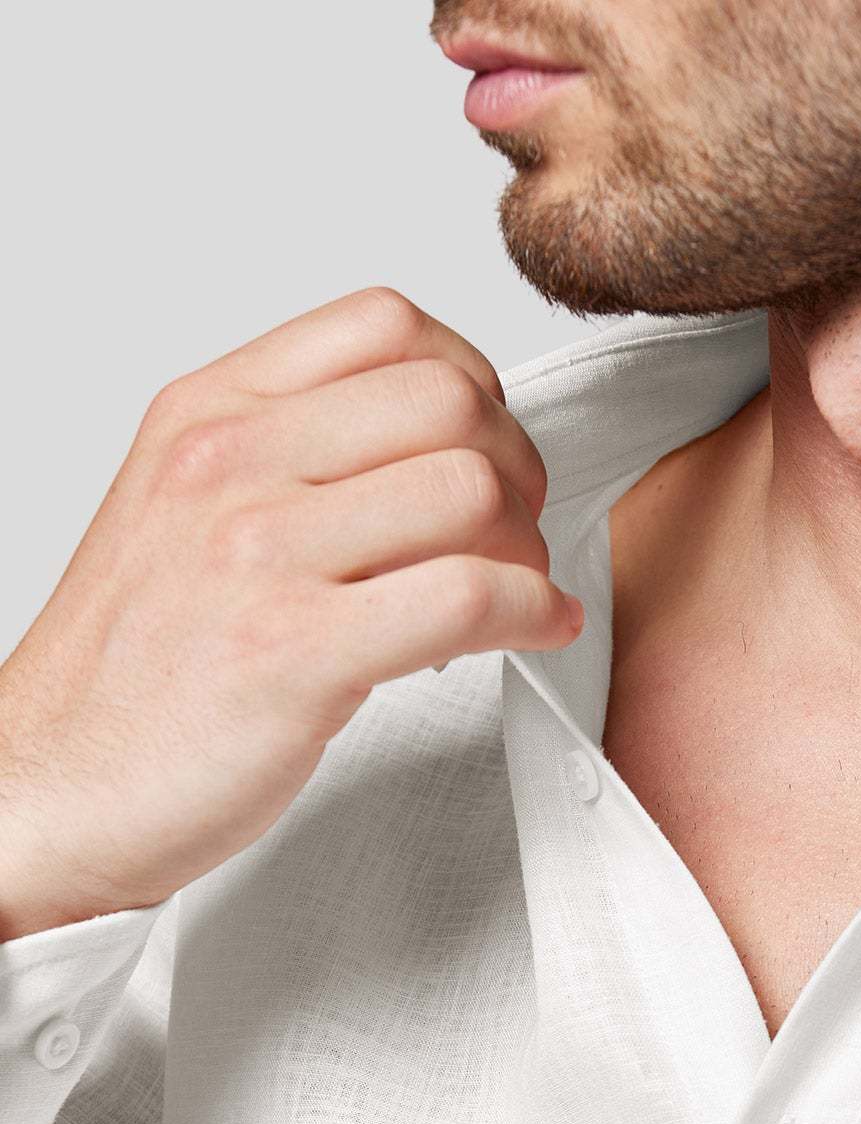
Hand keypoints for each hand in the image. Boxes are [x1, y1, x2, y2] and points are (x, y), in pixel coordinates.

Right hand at [0, 286, 583, 935]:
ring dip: (527, 548)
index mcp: (207, 415)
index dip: (472, 383)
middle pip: (450, 402)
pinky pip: (466, 598)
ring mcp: (257, 557)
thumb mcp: (186, 513)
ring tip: (513, 594)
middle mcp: (228, 466)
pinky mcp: (293, 654)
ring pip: (470, 492)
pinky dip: (532, 612)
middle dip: (516, 468)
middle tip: (513, 533)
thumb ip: (290, 460)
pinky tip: (533, 631)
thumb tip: (434, 448)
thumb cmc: (133, 670)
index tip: (483, 451)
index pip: (387, 325)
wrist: (54, 786)